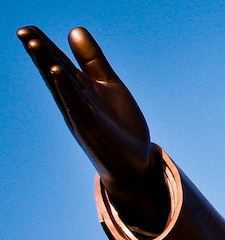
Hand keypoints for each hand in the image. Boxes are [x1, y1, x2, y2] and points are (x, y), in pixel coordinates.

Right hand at [18, 26, 167, 231]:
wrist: (136, 161)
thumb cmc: (120, 124)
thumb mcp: (109, 85)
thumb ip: (92, 60)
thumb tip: (74, 29)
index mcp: (79, 90)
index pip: (58, 63)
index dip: (44, 46)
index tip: (27, 28)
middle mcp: (75, 101)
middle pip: (55, 72)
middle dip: (40, 52)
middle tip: (23, 31)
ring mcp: (82, 115)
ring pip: (61, 86)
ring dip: (47, 65)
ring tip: (35, 44)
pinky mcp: (91, 128)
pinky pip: (76, 105)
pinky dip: (66, 88)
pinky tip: (57, 71)